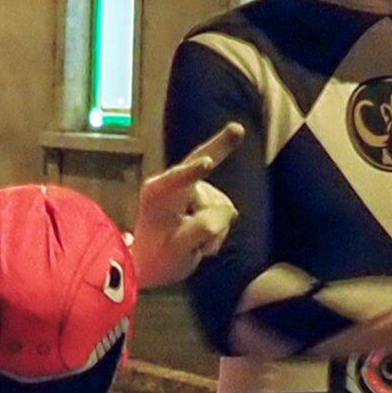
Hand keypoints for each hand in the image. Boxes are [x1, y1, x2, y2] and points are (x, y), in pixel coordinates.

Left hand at [132, 122, 247, 288]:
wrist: (154, 264)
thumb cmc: (158, 257)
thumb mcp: (178, 251)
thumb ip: (202, 229)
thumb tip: (229, 212)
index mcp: (156, 194)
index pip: (176, 181)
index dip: (192, 172)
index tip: (206, 163)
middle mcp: (173, 184)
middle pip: (201, 164)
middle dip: (220, 146)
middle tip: (237, 128)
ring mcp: (192, 189)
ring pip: (219, 206)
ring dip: (213, 230)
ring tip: (193, 246)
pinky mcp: (207, 197)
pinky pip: (225, 213)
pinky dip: (218, 232)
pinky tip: (201, 241)